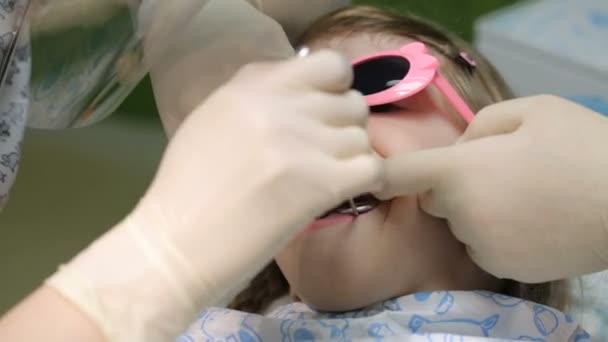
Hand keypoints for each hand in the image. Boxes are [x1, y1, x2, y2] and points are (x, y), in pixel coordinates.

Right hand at [46, 50, 380, 340]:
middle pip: (352, 102)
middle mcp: (280, 105)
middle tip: (323, 157)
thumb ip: (259, 93)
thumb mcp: (214, 119)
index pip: (331, 65)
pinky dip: (364, 184)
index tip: (323, 114)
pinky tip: (340, 195)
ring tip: (322, 181)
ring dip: (350, 160)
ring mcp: (302, 142)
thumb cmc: (187, 190)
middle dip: (343, 130)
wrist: (175, 245)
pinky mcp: (319, 182)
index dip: (335, 90)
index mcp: (252, 85)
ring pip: (363, 137)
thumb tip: (303, 79)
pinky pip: (372, 168)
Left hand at [376, 95, 607, 282]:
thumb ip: (480, 125)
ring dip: (476, 212)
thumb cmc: (581, 146)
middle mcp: (460, 214)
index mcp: (459, 171)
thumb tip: (458, 149)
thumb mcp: (530, 111)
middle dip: (452, 186)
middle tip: (498, 172)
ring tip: (526, 197)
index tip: (367, 176)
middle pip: (435, 200)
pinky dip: (496, 235)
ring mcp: (480, 245)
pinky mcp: (502, 268)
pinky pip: (483, 245)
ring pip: (461, 224)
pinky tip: (533, 222)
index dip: (379, 174)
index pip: (397, 176)